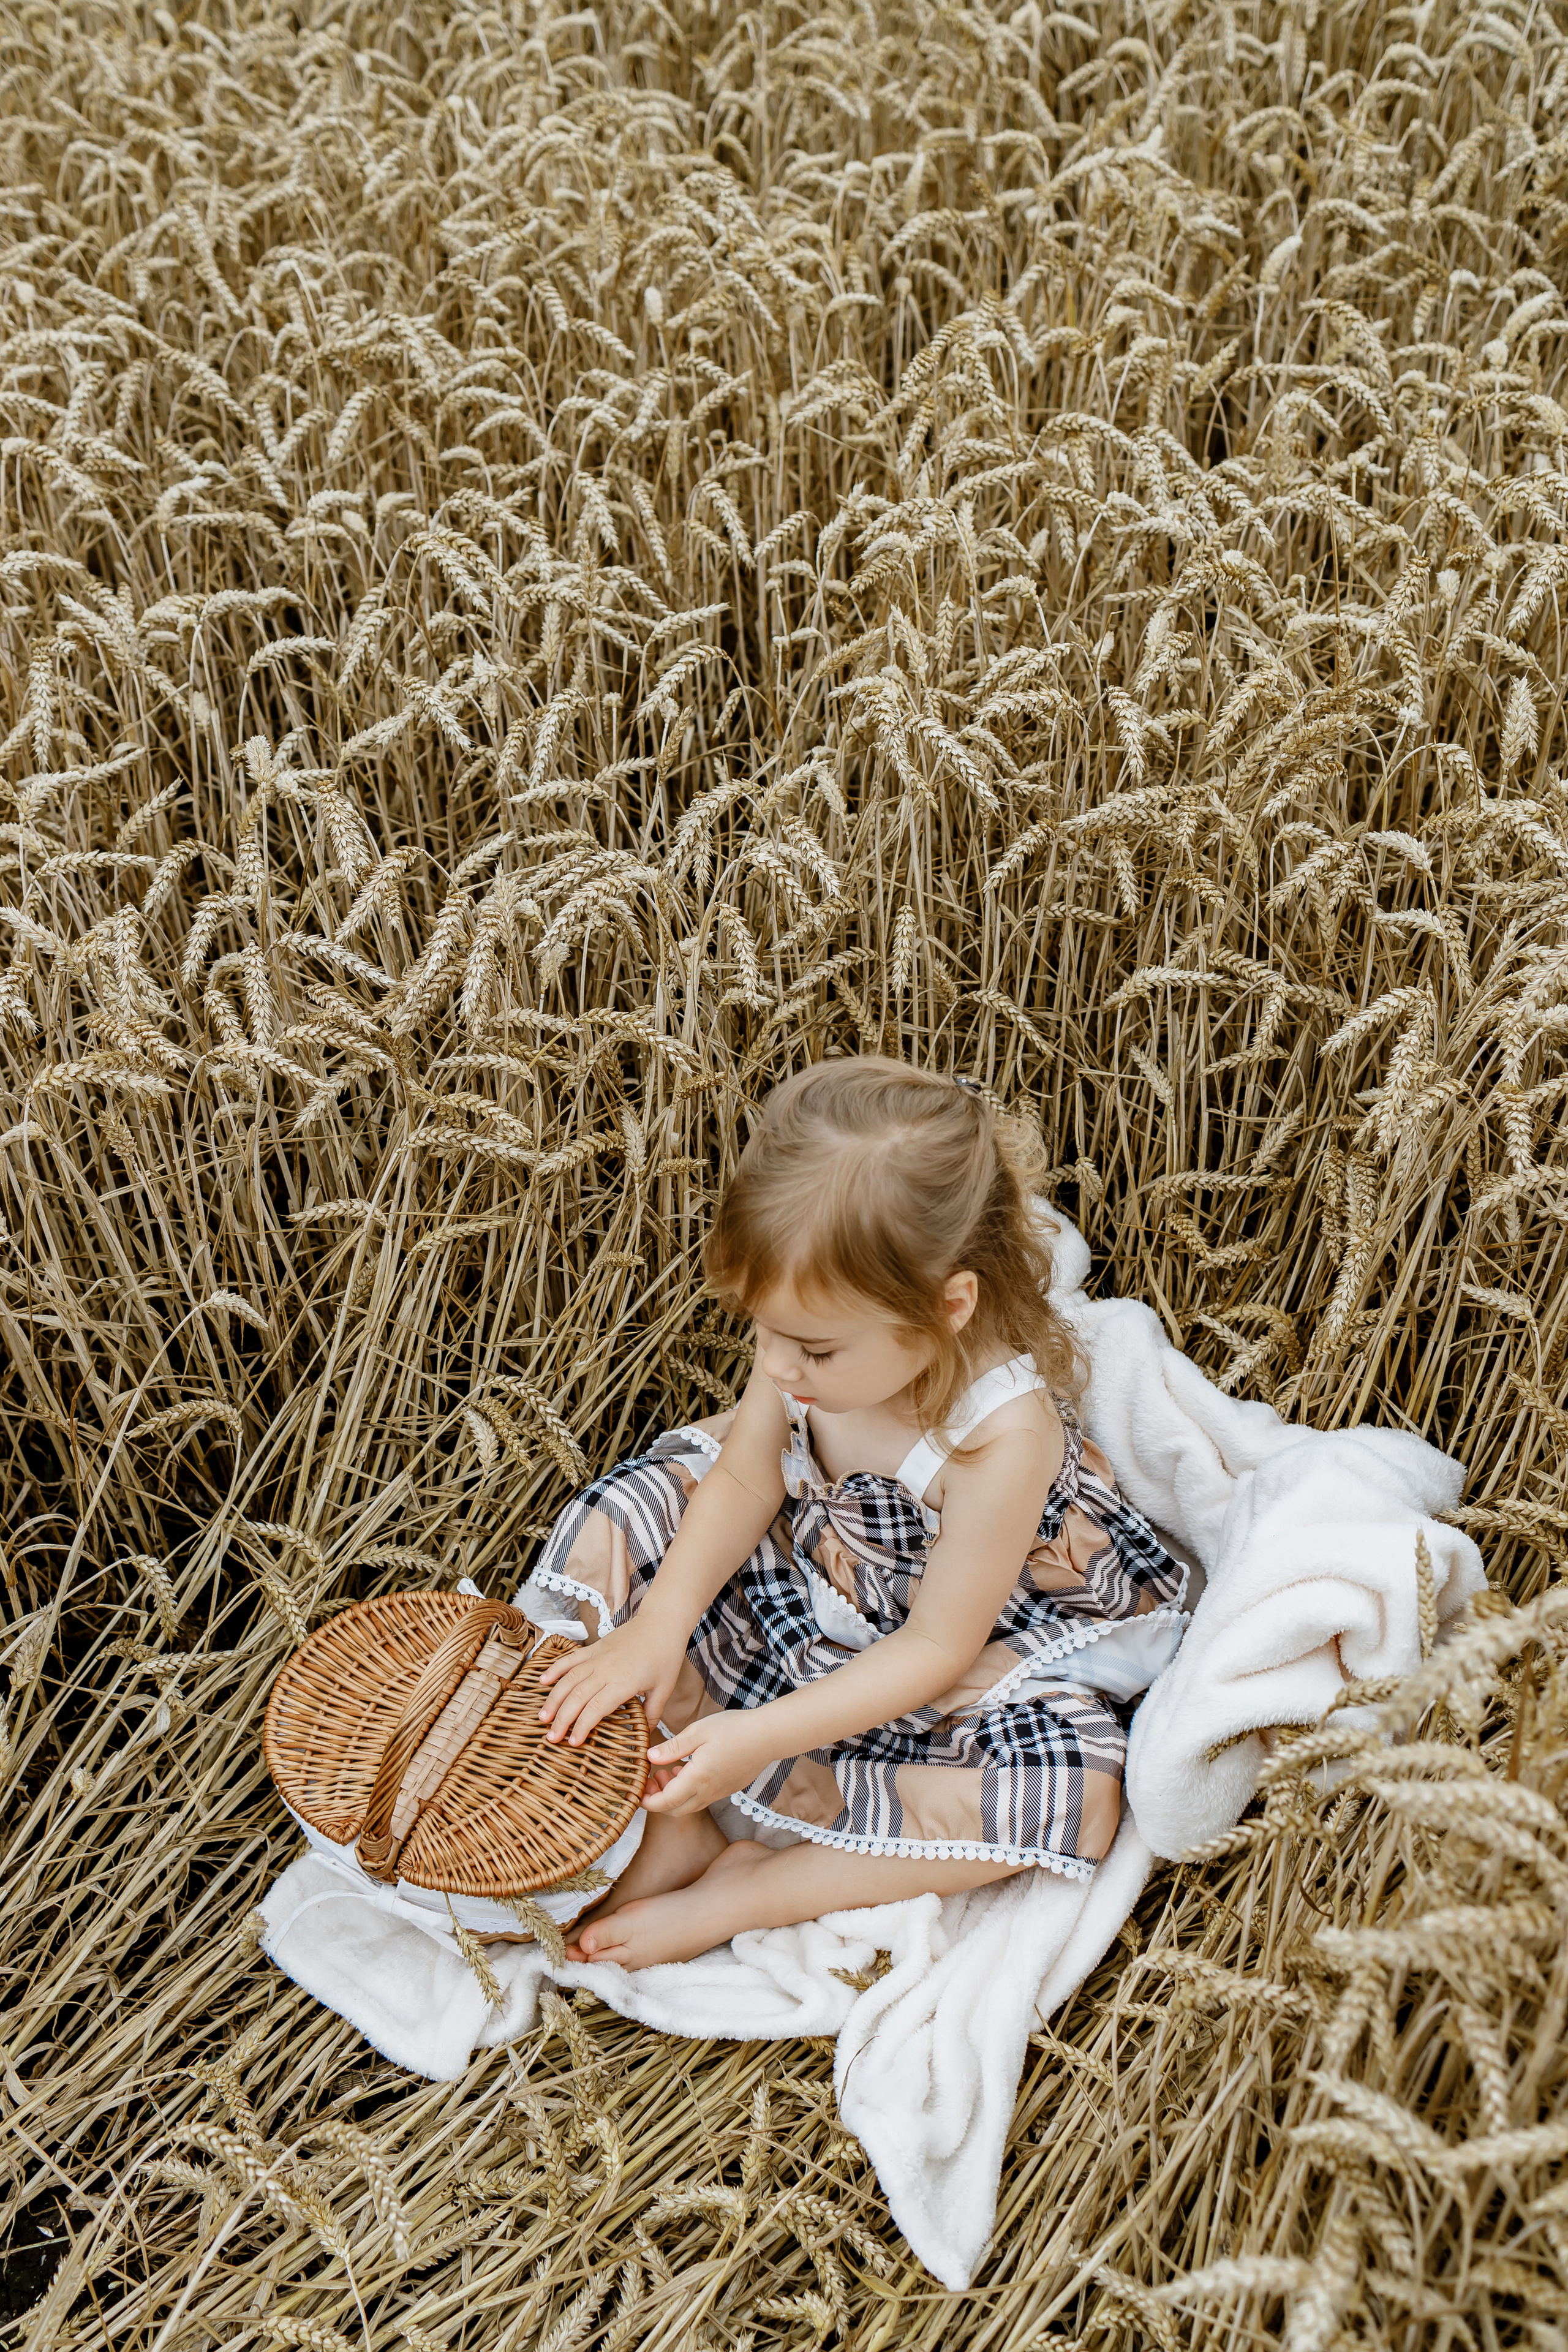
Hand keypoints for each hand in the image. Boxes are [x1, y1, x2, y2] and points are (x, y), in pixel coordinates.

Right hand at [536, 1615, 685, 1745]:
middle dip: (562, 1719)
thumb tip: (645, 1736)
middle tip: (552, 1737)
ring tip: (543, 1717)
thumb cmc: (665, 1656)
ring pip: (569, 1679)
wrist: (662, 1622)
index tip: (573, 1742)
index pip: (596, 1708)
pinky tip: (542, 1681)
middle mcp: (606, 1670)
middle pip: (577, 1697)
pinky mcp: (594, 1647)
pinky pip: (570, 1658)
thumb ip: (652, 1714)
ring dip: (554, 1698)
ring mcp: (597, 1657)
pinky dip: (555, 1669)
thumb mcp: (664, 1689)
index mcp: (623, 1682)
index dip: (582, 1726)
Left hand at [642, 1709, 774, 1815]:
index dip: (647, 1801)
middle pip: (675, 1810)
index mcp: (697, 1778)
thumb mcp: (698, 1731)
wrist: (768, 1736)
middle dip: (658, 1800)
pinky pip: (703, 1798)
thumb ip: (672, 1747)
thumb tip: (649, 1758)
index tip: (638, 1789)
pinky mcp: (728, 1789)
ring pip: (690, 1805)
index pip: (665, 1803)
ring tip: (668, 1771)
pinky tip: (689, 1769)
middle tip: (651, 1778)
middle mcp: (708, 1792)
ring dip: (674, 1795)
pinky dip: (689, 1791)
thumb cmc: (734, 1729)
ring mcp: (720, 1793)